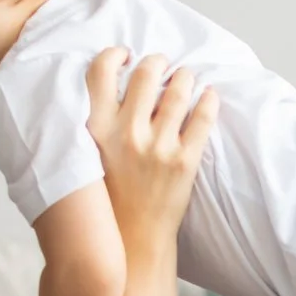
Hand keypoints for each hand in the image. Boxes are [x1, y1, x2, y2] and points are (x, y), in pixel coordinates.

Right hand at [84, 47, 217, 248]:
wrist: (132, 240)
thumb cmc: (108, 197)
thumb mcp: (87, 156)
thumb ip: (96, 121)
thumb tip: (114, 83)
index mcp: (95, 128)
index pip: (101, 71)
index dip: (116, 55)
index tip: (126, 56)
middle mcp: (125, 134)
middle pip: (147, 74)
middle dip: (158, 63)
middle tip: (162, 66)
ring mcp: (157, 147)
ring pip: (178, 91)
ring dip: (184, 78)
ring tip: (185, 78)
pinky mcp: (184, 162)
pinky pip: (203, 119)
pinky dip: (208, 101)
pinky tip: (209, 95)